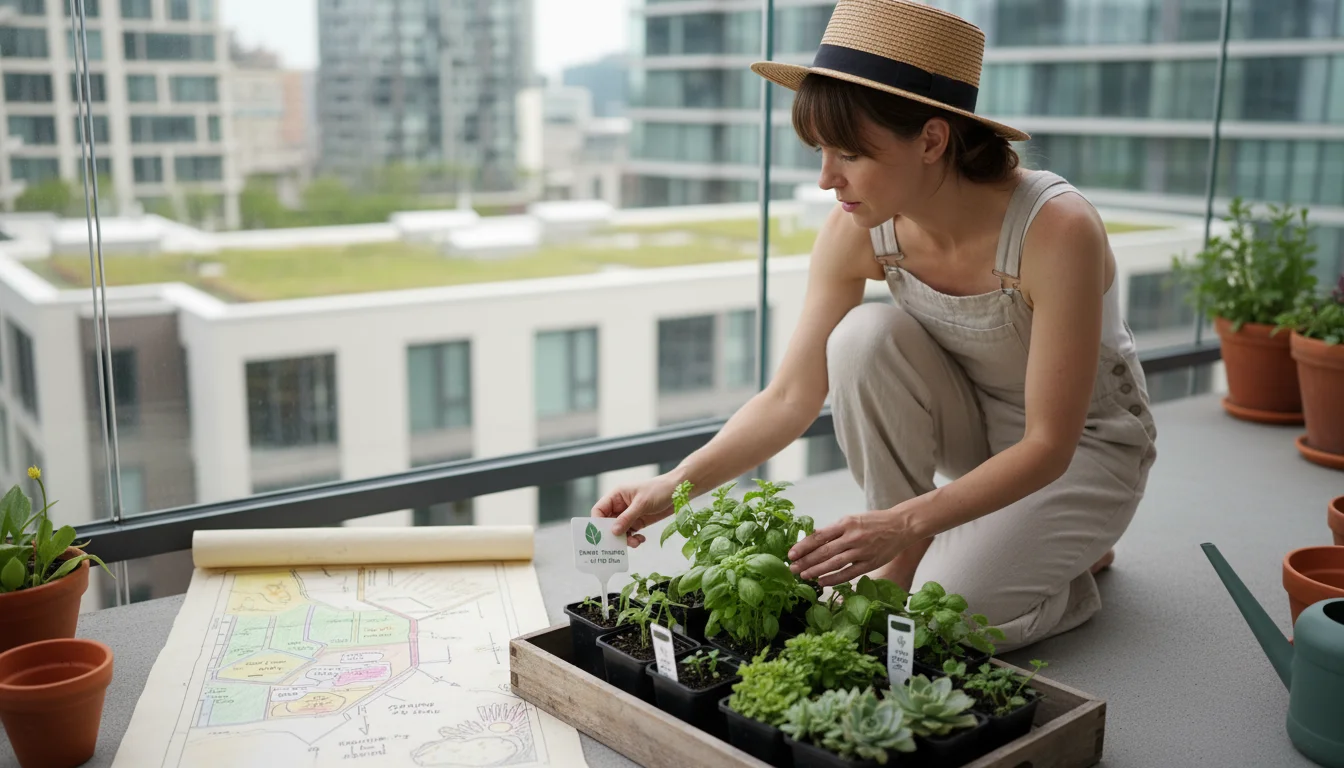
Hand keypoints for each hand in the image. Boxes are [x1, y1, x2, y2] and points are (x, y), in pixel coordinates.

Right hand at [590, 473, 680, 546]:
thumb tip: (613, 532)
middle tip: (619, 545)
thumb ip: (627, 518)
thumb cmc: (659, 490)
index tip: (603, 535)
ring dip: (625, 539)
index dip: (597, 523)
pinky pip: (630, 534)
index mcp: (616, 496)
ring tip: (635, 542)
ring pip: (619, 531)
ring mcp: (629, 515)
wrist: (678, 491)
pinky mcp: (638, 522)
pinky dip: (634, 539)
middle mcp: (620, 506)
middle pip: (607, 523)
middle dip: (613, 535)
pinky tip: (641, 540)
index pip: (599, 510)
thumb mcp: (642, 503)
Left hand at [787, 506, 917, 586]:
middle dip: (805, 561)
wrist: (901, 526)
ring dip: (816, 571)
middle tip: (792, 568)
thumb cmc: (874, 522)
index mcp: (846, 523)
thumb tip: (813, 540)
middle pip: (824, 551)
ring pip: (834, 563)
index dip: (803, 546)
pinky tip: (822, 582)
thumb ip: (834, 531)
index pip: (819, 536)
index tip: (791, 554)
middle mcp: (852, 537)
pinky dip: (834, 579)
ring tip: (803, 576)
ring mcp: (862, 551)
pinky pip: (848, 573)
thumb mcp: (852, 519)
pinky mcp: (870, 563)